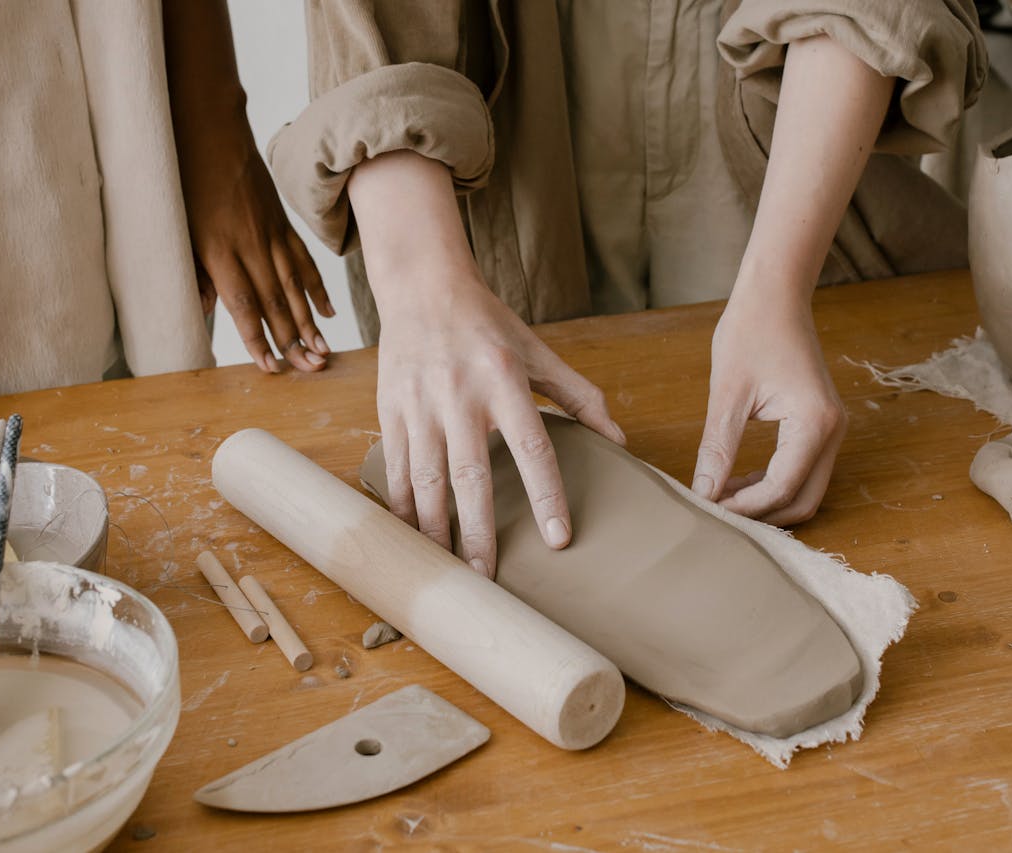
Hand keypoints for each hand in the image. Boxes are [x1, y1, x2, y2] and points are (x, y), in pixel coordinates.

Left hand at [177, 99, 332, 373]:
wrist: (208, 129)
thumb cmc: (185, 180)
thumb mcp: (179, 229)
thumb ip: (194, 273)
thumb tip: (203, 311)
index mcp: (219, 251)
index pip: (244, 305)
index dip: (259, 339)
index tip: (270, 367)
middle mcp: (250, 246)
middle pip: (275, 303)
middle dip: (293, 341)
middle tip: (309, 370)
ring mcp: (271, 233)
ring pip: (294, 286)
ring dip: (309, 323)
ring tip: (323, 352)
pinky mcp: (281, 222)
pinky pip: (303, 261)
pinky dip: (316, 288)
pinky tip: (327, 312)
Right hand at [375, 271, 625, 577]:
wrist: (422, 287)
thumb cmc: (487, 324)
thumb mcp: (538, 352)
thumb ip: (579, 396)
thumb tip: (619, 440)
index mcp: (504, 381)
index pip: (533, 448)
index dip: (547, 496)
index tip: (558, 539)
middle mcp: (460, 396)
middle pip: (472, 476)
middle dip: (478, 533)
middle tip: (488, 579)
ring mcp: (420, 406)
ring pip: (426, 480)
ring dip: (436, 530)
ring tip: (447, 570)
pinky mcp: (391, 411)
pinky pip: (396, 469)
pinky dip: (403, 507)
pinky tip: (412, 536)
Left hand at [692, 291, 845, 525]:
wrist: (775, 295)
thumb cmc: (750, 332)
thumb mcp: (727, 394)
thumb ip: (718, 448)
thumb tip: (704, 493)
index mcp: (814, 423)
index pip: (782, 487)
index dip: (745, 506)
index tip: (709, 508)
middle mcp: (833, 431)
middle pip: (803, 500)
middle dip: (761, 514)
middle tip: (716, 512)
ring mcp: (831, 429)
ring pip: (806, 489)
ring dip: (767, 501)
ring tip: (721, 496)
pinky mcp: (820, 425)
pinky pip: (803, 470)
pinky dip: (773, 484)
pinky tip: (736, 479)